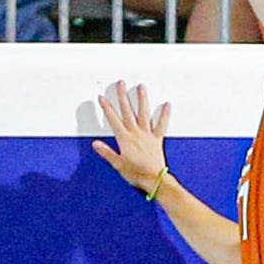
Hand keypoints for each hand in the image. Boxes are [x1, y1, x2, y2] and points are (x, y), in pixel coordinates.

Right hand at [89, 80, 171, 195]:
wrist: (153, 179)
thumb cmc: (136, 173)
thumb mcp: (117, 164)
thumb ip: (106, 152)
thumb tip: (96, 144)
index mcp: (125, 139)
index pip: (113, 119)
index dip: (107, 108)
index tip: (102, 98)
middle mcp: (136, 133)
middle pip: (128, 111)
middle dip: (122, 97)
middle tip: (121, 84)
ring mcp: (147, 134)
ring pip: (144, 113)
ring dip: (142, 99)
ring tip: (141, 87)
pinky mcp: (157, 139)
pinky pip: (162, 124)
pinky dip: (165, 114)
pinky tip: (167, 105)